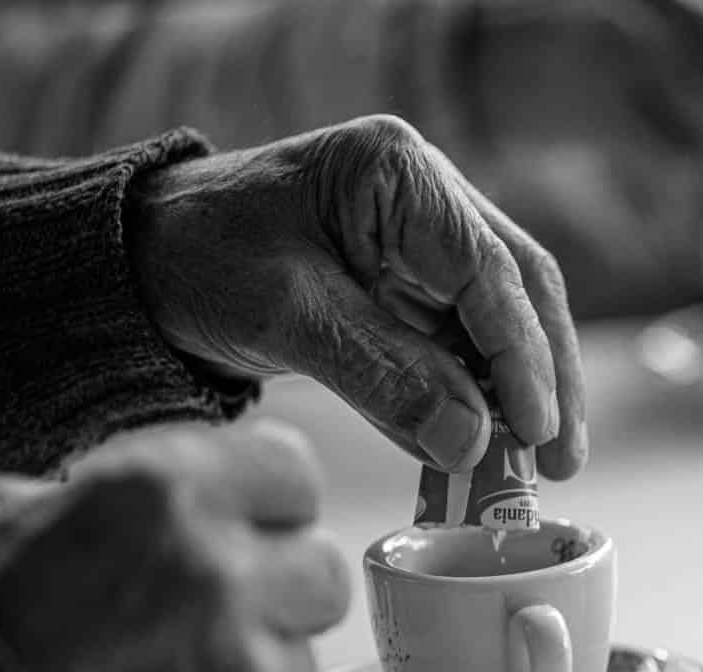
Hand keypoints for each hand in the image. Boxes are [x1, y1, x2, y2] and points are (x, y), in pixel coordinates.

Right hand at [0, 420, 348, 671]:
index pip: (291, 471)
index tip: (247, 521)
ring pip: (301, 659)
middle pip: (321, 569)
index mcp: (164, 496)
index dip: (266, 501)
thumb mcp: (1, 529)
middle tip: (210, 616)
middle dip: (278, 590)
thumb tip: (166, 499)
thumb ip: (112, 500)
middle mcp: (222, 575)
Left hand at [126, 115, 585, 478]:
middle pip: (522, 290)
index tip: (535, 428)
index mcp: (399, 174)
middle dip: (549, 377)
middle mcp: (428, 201)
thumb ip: (382, 375)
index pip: (489, 270)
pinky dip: (484, 398)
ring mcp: (425, 246)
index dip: (523, 355)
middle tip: (563, 458)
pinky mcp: (412, 290)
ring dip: (528, 393)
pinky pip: (465, 347)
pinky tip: (494, 447)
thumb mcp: (285, 316)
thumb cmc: (198, 258)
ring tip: (545, 464)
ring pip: (507, 321)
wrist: (138, 261)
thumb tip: (473, 441)